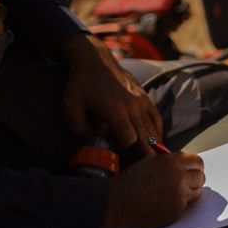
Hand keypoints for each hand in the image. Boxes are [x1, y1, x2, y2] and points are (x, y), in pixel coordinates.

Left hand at [60, 33, 162, 152]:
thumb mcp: (70, 105)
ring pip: (153, 128)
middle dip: (147, 153)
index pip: (129, 139)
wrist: (95, 60)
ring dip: (154, 143)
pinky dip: (158, 129)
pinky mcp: (145, 96)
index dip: (125, 147)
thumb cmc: (81, 83)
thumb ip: (79, 127)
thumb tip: (92, 140)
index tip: (117, 149)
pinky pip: (156, 116)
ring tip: (156, 156)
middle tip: (151, 168)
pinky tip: (157, 138)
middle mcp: (133, 107)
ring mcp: (141, 101)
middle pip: (145, 136)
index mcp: (116, 111)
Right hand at [101, 153, 204, 227]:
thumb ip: (171, 162)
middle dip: (194, 180)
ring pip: (197, 192)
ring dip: (189, 193)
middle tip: (185, 183)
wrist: (116, 202)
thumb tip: (186, 165)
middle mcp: (179, 177)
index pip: (198, 162)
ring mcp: (179, 195)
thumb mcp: (150, 162)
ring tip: (173, 193)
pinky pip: (186, 206)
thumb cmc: (131, 181)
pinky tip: (165, 203)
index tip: (192, 171)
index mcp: (172, 161)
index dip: (195, 167)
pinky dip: (179, 205)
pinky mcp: (177, 211)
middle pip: (201, 177)